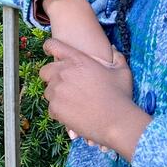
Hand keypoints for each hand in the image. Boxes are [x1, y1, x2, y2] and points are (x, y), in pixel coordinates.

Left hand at [39, 38, 149, 158]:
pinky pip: (51, 107)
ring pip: (48, 91)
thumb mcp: (122, 71)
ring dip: (56, 94)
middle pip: (44, 70)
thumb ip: (116, 57)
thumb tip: (113, 48)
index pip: (53, 45)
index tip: (49, 52)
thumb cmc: (120, 95)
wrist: (117, 121)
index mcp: (77, 60)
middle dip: (51, 75)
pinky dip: (60, 110)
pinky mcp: (55, 108)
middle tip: (63, 83)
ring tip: (73, 101)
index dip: (49, 47)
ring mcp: (57, 91)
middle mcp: (64, 73)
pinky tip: (74, 113)